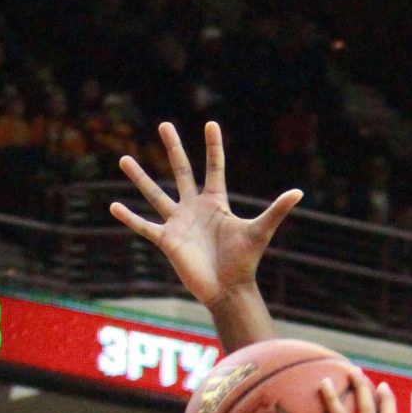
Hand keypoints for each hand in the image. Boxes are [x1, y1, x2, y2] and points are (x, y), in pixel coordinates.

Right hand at [111, 121, 300, 308]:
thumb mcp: (260, 230)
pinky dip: (129, 218)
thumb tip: (299, 191)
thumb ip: (276, 210)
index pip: (214, 167)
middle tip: (164, 124)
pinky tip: (112, 206)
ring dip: (140, 177)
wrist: (228, 289)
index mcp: (216, 202)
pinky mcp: (167, 240)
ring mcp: (179, 223)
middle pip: (181, 170)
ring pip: (155, 194)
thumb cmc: (245, 262)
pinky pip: (144, 226)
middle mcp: (195, 208)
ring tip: (124, 159)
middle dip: (173, 148)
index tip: (210, 123)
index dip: (213, 146)